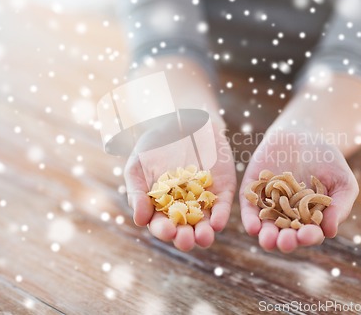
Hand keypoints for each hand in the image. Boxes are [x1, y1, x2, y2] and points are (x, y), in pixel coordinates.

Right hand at [124, 118, 235, 250]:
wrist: (180, 121)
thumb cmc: (154, 144)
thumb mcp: (138, 165)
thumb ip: (137, 191)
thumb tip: (140, 221)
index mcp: (161, 207)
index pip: (162, 225)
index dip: (164, 230)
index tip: (167, 231)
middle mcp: (183, 208)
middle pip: (185, 229)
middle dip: (185, 238)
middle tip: (185, 240)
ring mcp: (204, 200)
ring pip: (206, 223)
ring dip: (205, 233)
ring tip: (204, 237)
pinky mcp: (222, 190)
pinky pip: (223, 206)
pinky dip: (221, 215)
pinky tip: (218, 223)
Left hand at [239, 126, 358, 252]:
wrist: (302, 134)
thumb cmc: (327, 160)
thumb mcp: (342, 180)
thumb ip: (340, 205)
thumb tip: (329, 231)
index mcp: (310, 219)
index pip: (309, 233)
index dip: (309, 237)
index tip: (308, 235)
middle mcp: (288, 217)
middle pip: (286, 235)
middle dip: (286, 241)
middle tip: (286, 241)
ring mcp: (269, 205)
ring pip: (266, 228)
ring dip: (267, 237)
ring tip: (268, 240)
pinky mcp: (252, 193)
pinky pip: (249, 209)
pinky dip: (250, 219)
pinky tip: (253, 226)